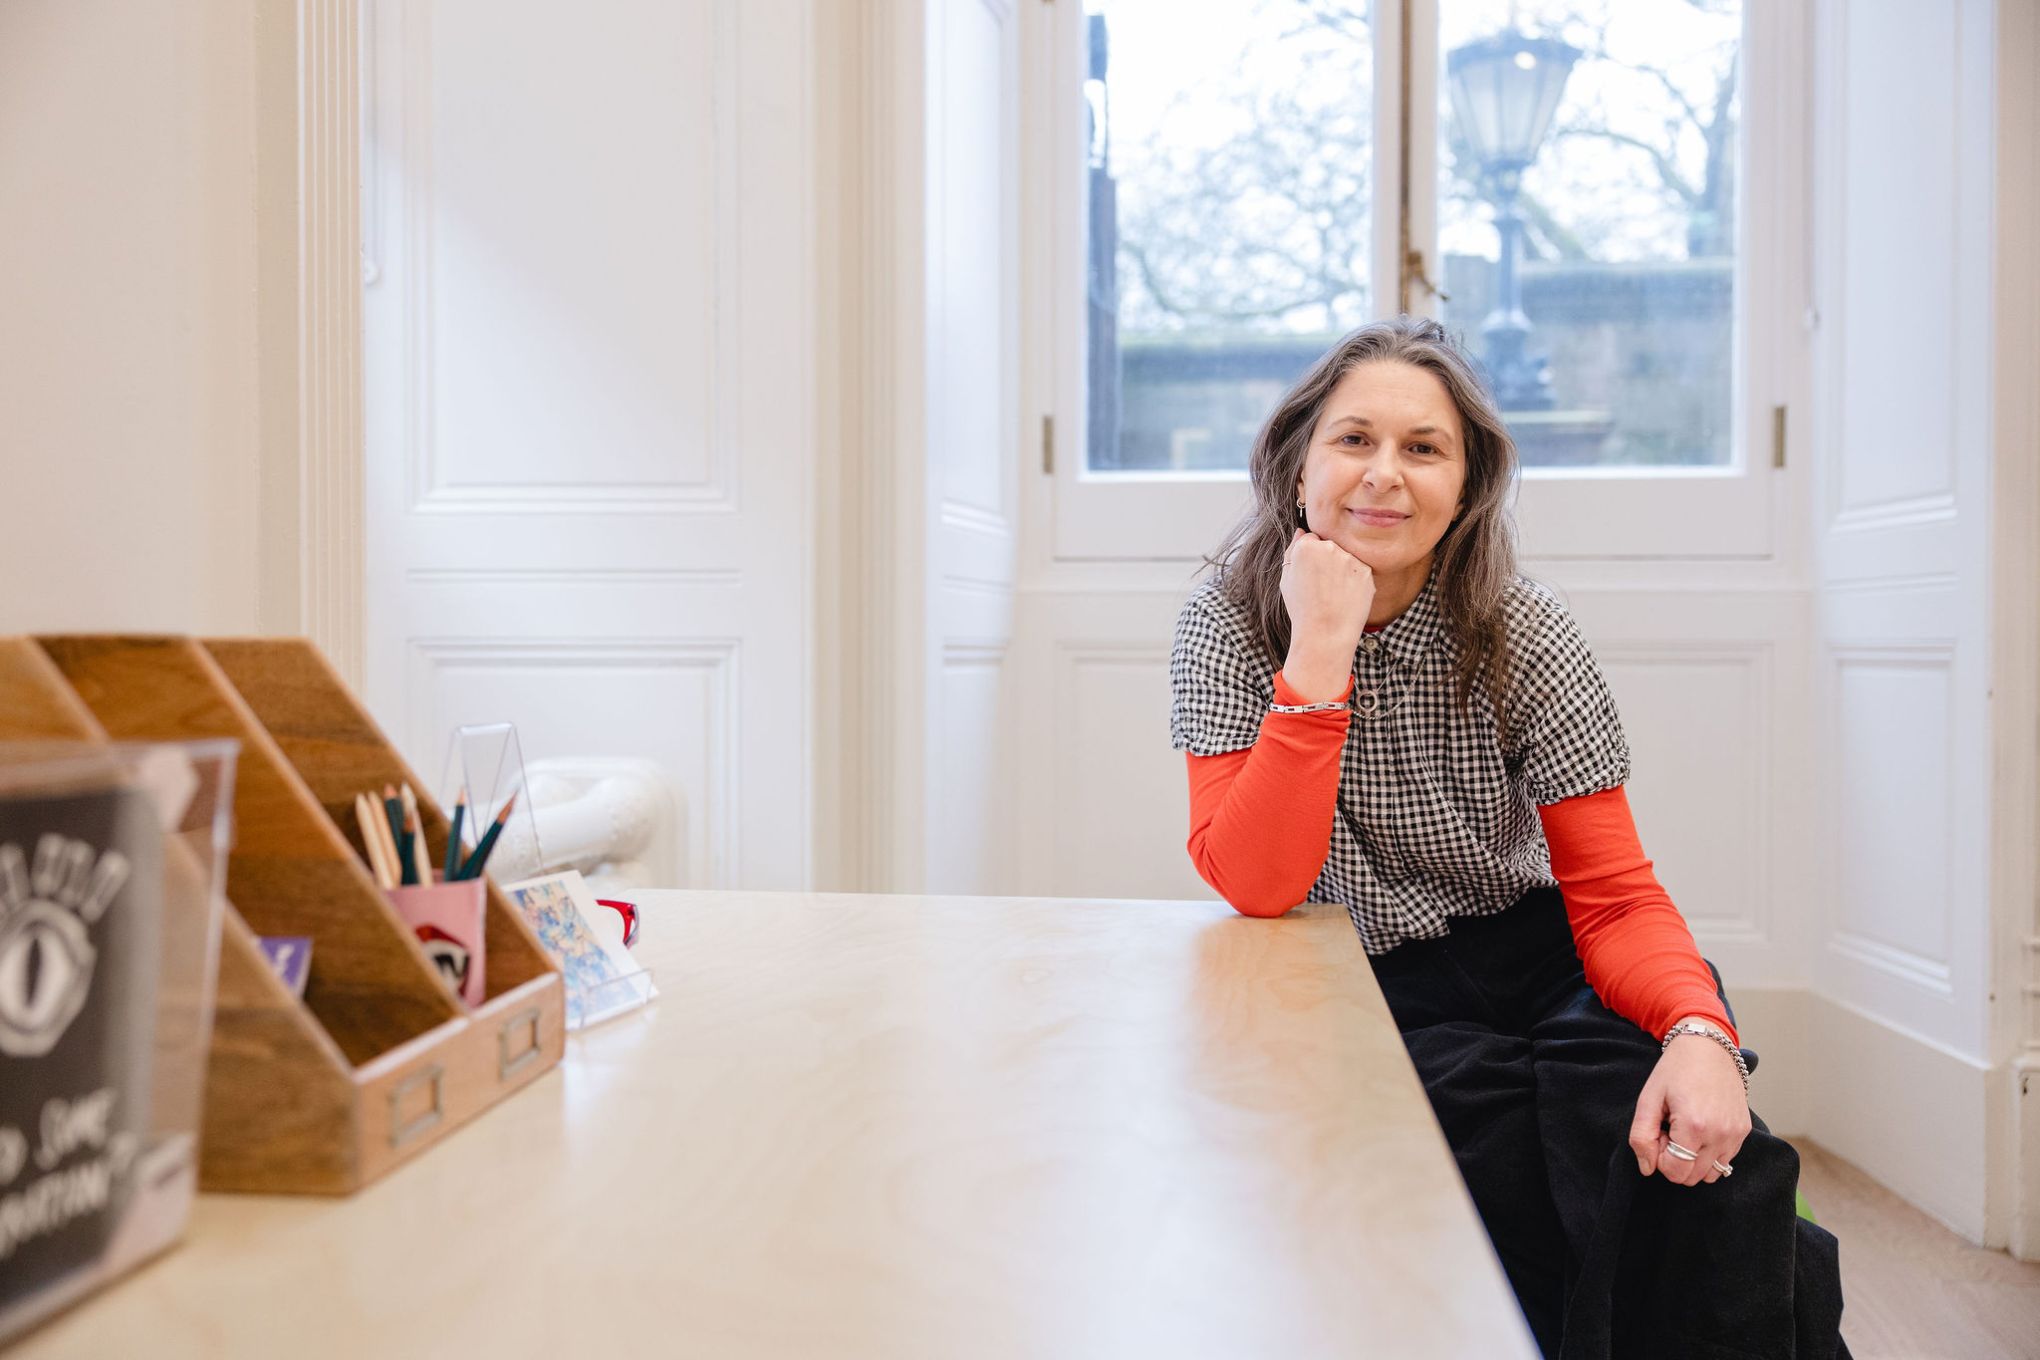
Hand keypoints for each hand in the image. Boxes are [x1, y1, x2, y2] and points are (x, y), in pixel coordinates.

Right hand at [1279, 530, 1375, 696]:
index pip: (1311, 539)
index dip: (1309, 557)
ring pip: (1346, 558)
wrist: (1326, 633)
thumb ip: (1292, 551)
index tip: (1310, 574)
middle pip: (1330, 546)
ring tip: (1333, 595)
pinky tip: (1345, 598)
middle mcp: (1330, 547)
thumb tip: (1301, 531)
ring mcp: (1351, 559)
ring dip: (1342, 570)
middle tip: (1322, 586)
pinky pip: (1360, 571)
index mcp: (1306, 546)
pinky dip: (1354, 582)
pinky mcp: (1367, 571)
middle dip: (1327, 560)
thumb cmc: (1302, 609)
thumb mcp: (1286, 580)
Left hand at [1627, 1021, 1750, 1186]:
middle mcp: (1720, 1134)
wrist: (1708, 1046)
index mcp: (1694, 1126)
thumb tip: (1647, 1169)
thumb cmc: (1675, 1070)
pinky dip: (1709, 1154)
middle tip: (1669, 1129)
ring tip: (1685, 1130)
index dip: (1659, 1157)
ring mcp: (1736, 1134)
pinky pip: (1725, 1161)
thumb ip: (1641, 1137)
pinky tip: (1700, 1128)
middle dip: (1674, 1160)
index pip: (1674, 1171)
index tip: (1658, 1131)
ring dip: (1692, 1160)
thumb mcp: (1648, 1099)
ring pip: (1710, 1174)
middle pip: (1692, 1177)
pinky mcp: (1744, 1131)